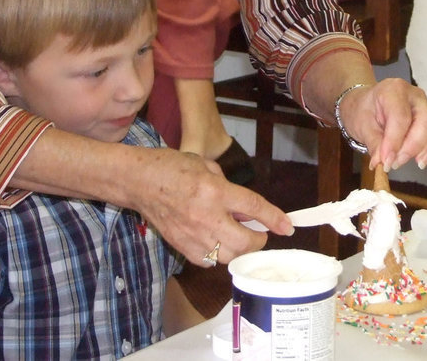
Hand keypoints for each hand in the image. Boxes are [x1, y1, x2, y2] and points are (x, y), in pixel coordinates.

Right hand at [132, 148, 293, 265]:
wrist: (139, 181)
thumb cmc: (170, 166)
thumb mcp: (204, 164)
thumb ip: (226, 184)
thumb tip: (241, 206)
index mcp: (214, 190)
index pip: (253, 208)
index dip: (274, 219)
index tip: (287, 227)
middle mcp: (206, 215)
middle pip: (245, 242)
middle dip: (258, 240)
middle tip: (258, 232)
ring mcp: (193, 234)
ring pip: (229, 256)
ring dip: (239, 248)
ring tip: (236, 236)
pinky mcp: (182, 246)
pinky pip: (209, 260)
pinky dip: (218, 254)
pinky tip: (216, 241)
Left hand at [337, 78, 426, 172]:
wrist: (367, 104)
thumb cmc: (364, 112)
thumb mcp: (362, 125)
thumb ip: (374, 143)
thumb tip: (383, 162)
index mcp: (394, 90)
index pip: (400, 117)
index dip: (395, 142)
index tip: (386, 162)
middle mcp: (415, 95)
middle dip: (414, 146)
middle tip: (398, 163)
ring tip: (418, 163)